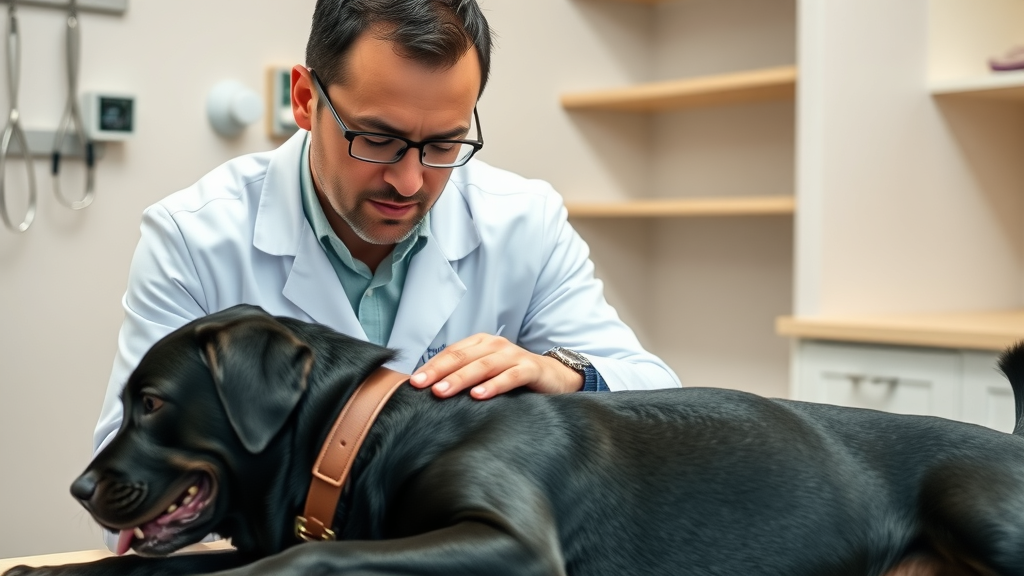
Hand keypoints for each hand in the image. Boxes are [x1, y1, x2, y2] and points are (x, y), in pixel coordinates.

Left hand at [410, 334, 583, 399]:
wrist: (555, 377)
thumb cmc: (514, 377)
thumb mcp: (487, 374)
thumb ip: (463, 377)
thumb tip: (431, 391)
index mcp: (481, 344)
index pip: (451, 353)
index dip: (432, 366)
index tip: (413, 383)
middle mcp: (496, 346)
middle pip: (462, 357)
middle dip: (439, 371)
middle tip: (421, 386)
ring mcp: (514, 356)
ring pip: (483, 366)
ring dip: (461, 378)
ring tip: (442, 391)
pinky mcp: (531, 369)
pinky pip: (510, 377)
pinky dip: (494, 385)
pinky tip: (479, 396)